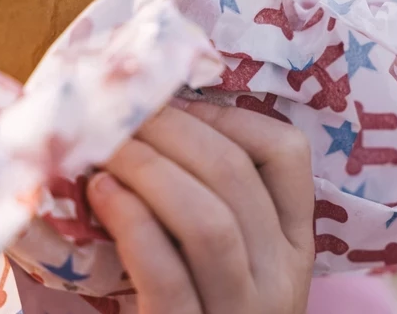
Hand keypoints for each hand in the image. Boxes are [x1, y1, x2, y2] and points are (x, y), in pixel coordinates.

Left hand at [86, 100, 314, 313]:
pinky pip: (167, 274)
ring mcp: (242, 312)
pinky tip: (101, 194)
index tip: (175, 104)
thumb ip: (215, 207)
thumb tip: (154, 124)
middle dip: (170, 129)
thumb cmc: (202, 312)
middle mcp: (281, 276)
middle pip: (236, 176)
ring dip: (148, 168)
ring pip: (208, 220)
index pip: (288, 155)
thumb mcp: (232, 263)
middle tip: (118, 111)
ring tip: (104, 148)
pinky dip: (133, 223)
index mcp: (295, 246)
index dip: (229, 114)